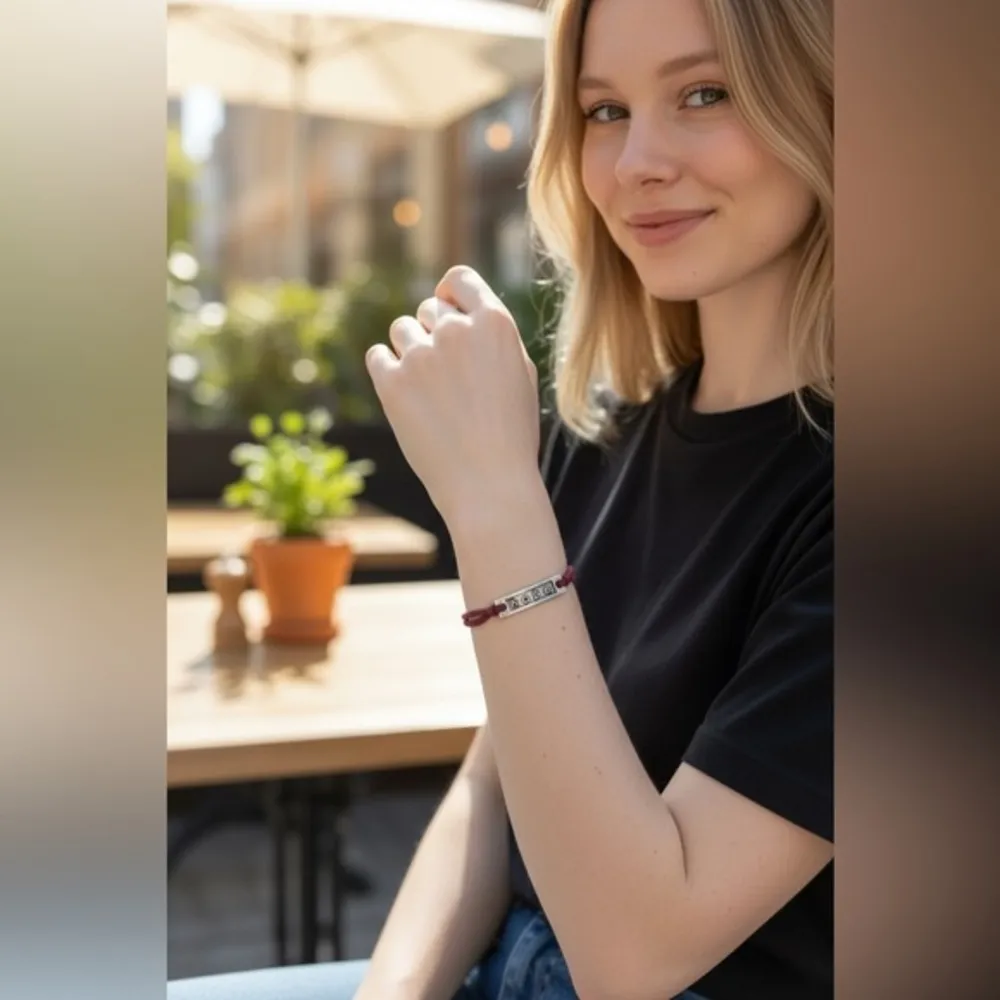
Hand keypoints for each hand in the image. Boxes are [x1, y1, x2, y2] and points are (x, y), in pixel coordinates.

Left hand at [365, 265, 541, 528]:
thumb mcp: (520, 375)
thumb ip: (492, 337)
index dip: (450, 295)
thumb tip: (462, 313)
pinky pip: (377, 356)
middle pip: (429, 309)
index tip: (446, 311)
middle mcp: (456, 331)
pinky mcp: (391, 383)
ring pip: (401, 330)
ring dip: (411, 351)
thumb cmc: (511, 435)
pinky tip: (404, 393)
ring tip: (430, 390)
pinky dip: (387, 370)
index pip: (458, 281)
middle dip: (435, 333)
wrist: (489, 485)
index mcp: (494, 324)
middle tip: (447, 375)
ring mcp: (421, 356)